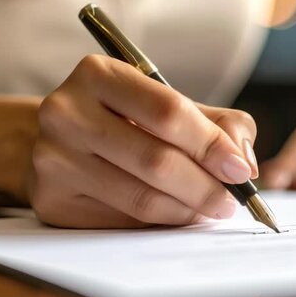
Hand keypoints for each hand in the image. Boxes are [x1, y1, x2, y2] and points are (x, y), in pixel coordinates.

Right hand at [30, 55, 257, 227]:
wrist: (65, 139)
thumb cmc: (128, 119)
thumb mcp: (172, 105)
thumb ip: (220, 124)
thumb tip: (244, 164)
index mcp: (99, 74)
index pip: (168, 112)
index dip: (211, 146)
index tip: (240, 171)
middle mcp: (66, 112)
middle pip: (156, 160)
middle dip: (205, 187)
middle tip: (231, 201)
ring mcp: (52, 157)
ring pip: (140, 197)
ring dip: (187, 210)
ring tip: (209, 210)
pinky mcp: (51, 199)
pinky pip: (121, 222)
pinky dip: (159, 223)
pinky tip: (176, 215)